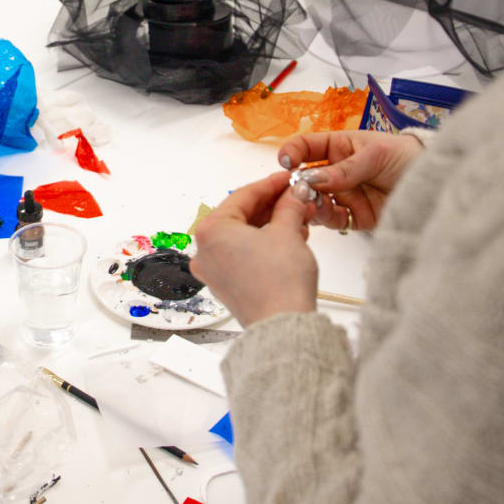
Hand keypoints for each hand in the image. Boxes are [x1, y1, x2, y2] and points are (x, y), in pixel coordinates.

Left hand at [190, 172, 317, 326]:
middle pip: (240, 216)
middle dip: (271, 206)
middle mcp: (205, 250)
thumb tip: (293, 195)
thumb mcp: (288, 232)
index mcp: (211, 231)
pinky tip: (287, 238)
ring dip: (270, 224)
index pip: (242, 196)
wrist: (282, 324)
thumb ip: (289, 206)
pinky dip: (263, 243)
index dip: (270, 184)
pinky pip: (242, 254)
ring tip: (298, 218)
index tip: (287, 179)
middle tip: (295, 197)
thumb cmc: (278, 284)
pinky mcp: (225, 285)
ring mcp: (213, 270)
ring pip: (242, 235)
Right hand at [279, 131, 422, 230]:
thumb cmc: (408, 157)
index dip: (292, 153)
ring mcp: (345, 195)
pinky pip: (333, 221)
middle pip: (305, 178)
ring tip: (314, 202)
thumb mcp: (376, 155)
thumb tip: (312, 179)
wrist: (439, 183)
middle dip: (298, 184)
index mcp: (339, 148)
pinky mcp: (355, 217)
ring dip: (310, 202)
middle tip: (299, 189)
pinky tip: (328, 213)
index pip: (307, 147)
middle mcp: (337, 172)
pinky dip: (326, 218)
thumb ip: (345, 169)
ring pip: (315, 201)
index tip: (286, 162)